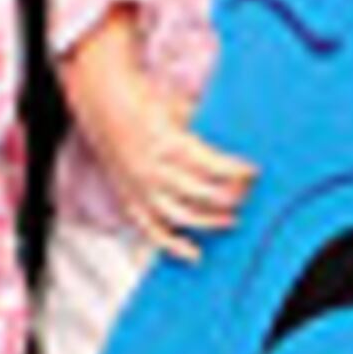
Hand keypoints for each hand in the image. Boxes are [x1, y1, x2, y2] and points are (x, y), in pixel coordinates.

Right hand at [61, 23, 253, 262]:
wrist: (101, 100)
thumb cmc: (141, 100)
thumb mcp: (179, 107)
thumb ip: (203, 131)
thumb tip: (230, 148)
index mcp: (168, 143)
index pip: (215, 166)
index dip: (239, 172)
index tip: (252, 171)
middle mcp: (153, 168)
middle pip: (204, 194)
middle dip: (232, 196)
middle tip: (245, 192)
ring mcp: (139, 186)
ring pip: (181, 216)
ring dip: (211, 222)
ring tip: (230, 220)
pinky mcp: (129, 196)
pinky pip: (151, 230)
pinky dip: (173, 245)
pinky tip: (194, 253)